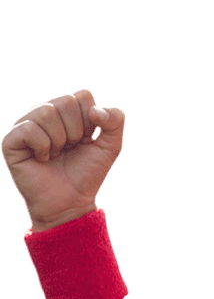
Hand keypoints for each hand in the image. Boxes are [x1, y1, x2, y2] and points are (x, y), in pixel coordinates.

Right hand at [2, 89, 125, 229]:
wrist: (70, 202)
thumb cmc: (87, 173)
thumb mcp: (111, 147)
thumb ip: (115, 121)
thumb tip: (95, 109)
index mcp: (67, 111)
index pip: (83, 97)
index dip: (90, 122)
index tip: (86, 140)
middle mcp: (44, 113)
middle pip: (65, 101)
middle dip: (76, 131)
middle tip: (70, 148)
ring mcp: (26, 125)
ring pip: (46, 112)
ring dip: (60, 140)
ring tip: (56, 154)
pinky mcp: (12, 140)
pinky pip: (30, 129)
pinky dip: (43, 148)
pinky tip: (43, 158)